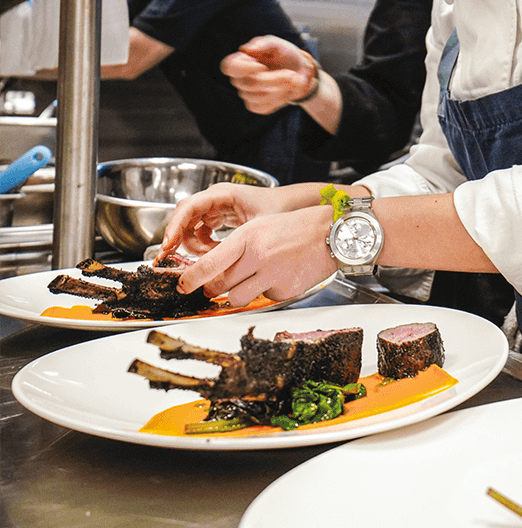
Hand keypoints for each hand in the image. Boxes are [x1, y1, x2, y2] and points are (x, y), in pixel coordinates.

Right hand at [157, 181, 307, 259]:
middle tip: (172, 259)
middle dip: (176, 238)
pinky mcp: (219, 217)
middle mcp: (215, 198)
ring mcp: (216, 207)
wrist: (296, 205)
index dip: (174, 227)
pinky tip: (217, 252)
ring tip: (210, 256)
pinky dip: (204, 245)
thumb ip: (237, 241)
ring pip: (191, 227)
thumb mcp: (257, 226)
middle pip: (184, 217)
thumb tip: (217, 261)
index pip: (188, 208)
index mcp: (222, 194)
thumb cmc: (280, 209)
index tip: (167, 246)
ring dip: (194, 244)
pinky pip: (201, 232)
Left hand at [173, 203, 335, 306]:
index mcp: (248, 237)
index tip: (182, 285)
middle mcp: (258, 257)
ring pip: (236, 298)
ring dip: (235, 295)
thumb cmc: (297, 228)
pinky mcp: (285, 290)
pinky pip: (264, 298)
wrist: (333, 233)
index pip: (208, 264)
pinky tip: (277, 277)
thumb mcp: (260, 228)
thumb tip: (213, 272)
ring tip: (247, 283)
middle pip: (219, 285)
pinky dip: (265, 292)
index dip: (190, 279)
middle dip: (212, 289)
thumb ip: (236, 248)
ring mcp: (272, 275)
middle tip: (214, 286)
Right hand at [222, 35, 313, 114]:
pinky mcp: (256, 106)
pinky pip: (263, 108)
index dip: (244, 69)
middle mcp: (239, 78)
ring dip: (280, 89)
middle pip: (248, 84)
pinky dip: (279, 100)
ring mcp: (246, 93)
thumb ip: (262, 44)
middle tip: (290, 74)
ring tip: (292, 80)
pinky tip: (286, 91)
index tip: (262, 66)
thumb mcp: (277, 45)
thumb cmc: (284, 55)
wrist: (300, 71)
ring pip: (257, 97)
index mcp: (240, 61)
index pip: (229, 67)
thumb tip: (245, 49)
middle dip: (274, 79)